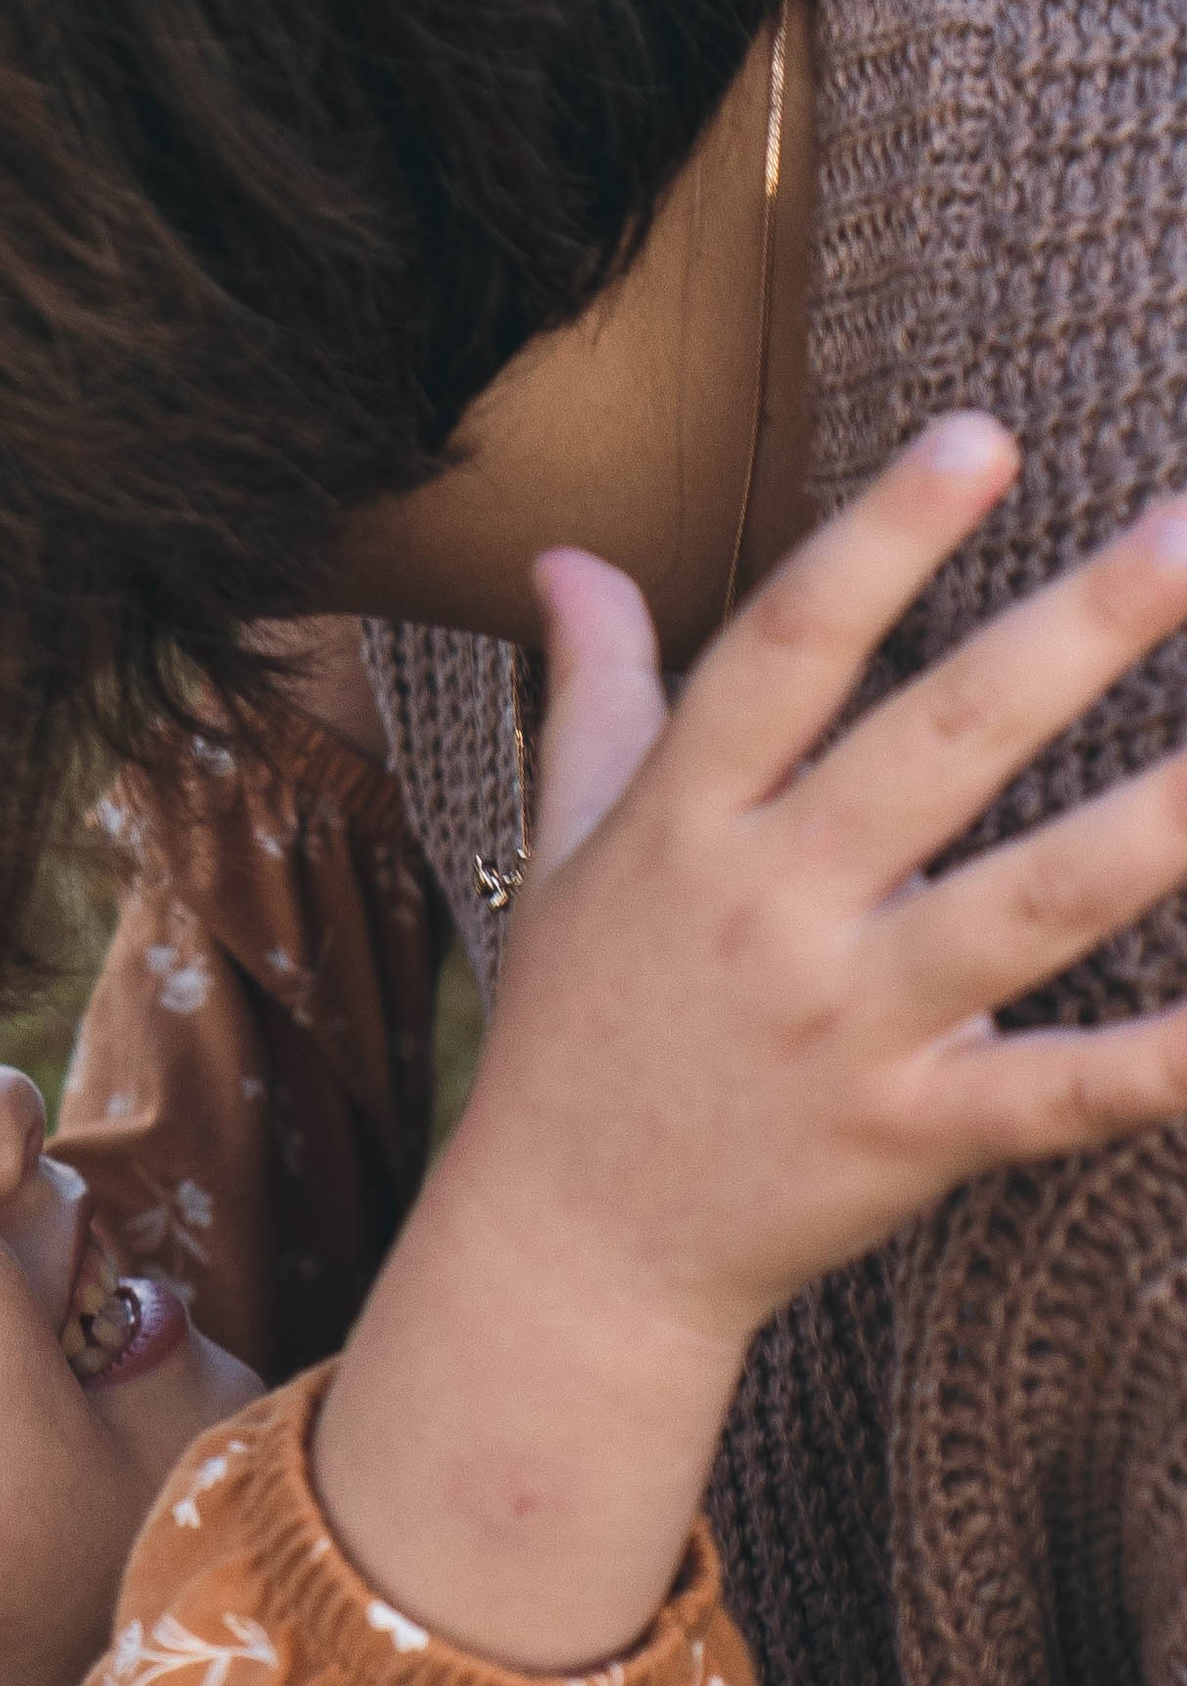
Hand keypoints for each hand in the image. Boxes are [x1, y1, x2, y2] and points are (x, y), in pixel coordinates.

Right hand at [314, 415, 1186, 1669]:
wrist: (565, 1249)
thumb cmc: (576, 1033)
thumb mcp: (561, 852)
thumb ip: (593, 694)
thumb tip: (569, 557)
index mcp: (684, 825)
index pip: (782, 653)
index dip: (878, 541)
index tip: (980, 436)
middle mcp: (766, 913)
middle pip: (932, 750)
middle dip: (1069, 636)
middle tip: (1186, 535)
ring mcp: (843, 1028)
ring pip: (1026, 908)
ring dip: (1155, 824)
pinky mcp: (909, 1139)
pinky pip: (1058, 1091)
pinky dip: (1162, 1061)